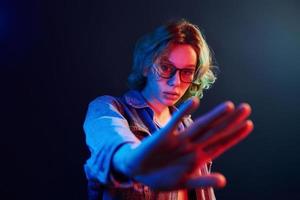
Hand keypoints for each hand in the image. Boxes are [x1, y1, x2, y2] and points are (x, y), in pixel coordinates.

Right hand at [113, 97, 252, 189]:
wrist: (138, 171)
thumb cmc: (161, 176)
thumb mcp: (184, 182)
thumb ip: (203, 181)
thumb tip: (224, 181)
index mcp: (198, 158)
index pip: (221, 144)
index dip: (235, 136)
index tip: (249, 124)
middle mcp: (191, 146)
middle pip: (214, 132)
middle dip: (231, 121)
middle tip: (246, 108)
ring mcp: (179, 140)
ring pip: (199, 126)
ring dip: (214, 116)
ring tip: (229, 106)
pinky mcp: (164, 136)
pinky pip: (175, 123)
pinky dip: (184, 113)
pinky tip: (194, 103)